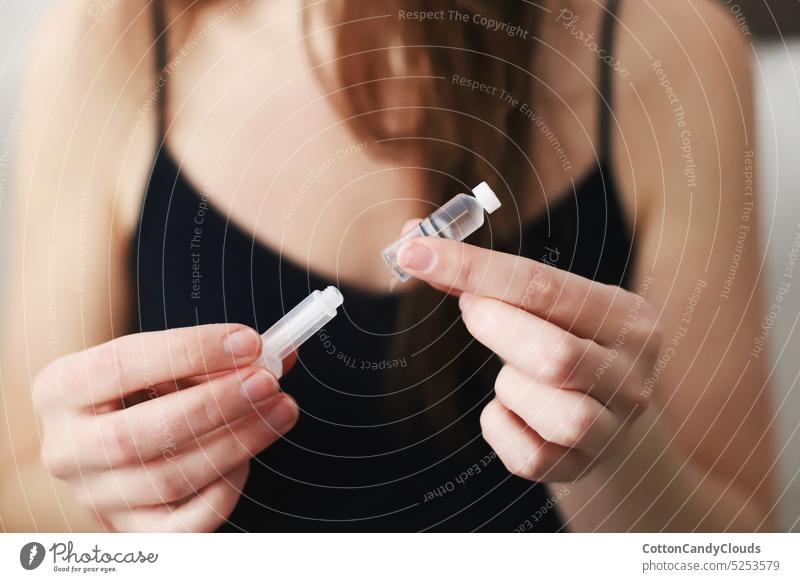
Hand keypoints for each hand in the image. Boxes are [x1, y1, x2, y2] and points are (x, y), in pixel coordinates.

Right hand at [33, 324, 298, 531]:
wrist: (107, 445)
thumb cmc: (142, 392)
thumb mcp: (162, 362)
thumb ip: (214, 355)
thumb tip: (278, 354)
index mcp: (61, 388)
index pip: (122, 364)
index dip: (192, 351)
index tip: (250, 342)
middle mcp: (66, 448)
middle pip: (144, 431)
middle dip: (218, 403)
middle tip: (268, 381)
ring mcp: (95, 497)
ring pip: (171, 478)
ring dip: (238, 441)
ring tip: (280, 410)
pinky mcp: (129, 531)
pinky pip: (186, 523)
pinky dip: (225, 489)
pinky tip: (247, 457)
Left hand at [397, 236, 662, 481]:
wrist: (605, 418)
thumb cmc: (562, 342)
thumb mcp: (543, 306)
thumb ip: (482, 277)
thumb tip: (412, 239)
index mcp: (627, 317)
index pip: (544, 285)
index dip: (473, 268)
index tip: (416, 253)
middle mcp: (631, 374)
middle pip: (555, 355)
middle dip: (494, 327)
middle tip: (471, 310)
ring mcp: (613, 427)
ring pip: (558, 416)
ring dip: (510, 389)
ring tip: (511, 375)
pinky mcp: (582, 466)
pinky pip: (528, 456)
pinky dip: (501, 427)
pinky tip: (509, 410)